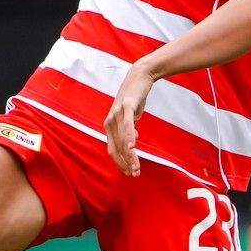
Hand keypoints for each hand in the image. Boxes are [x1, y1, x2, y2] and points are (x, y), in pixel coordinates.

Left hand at [105, 62, 155, 176]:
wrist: (140, 76)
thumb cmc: (135, 98)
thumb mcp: (130, 117)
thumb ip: (128, 130)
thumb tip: (131, 145)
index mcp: (110, 126)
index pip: (113, 150)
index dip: (120, 163)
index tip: (130, 173)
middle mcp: (110, 121)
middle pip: (117, 148)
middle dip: (126, 163)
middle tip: (135, 174)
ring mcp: (117, 113)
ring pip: (122, 139)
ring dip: (129, 155)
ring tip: (137, 167)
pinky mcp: (126, 105)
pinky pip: (127, 124)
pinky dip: (129, 137)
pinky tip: (133, 147)